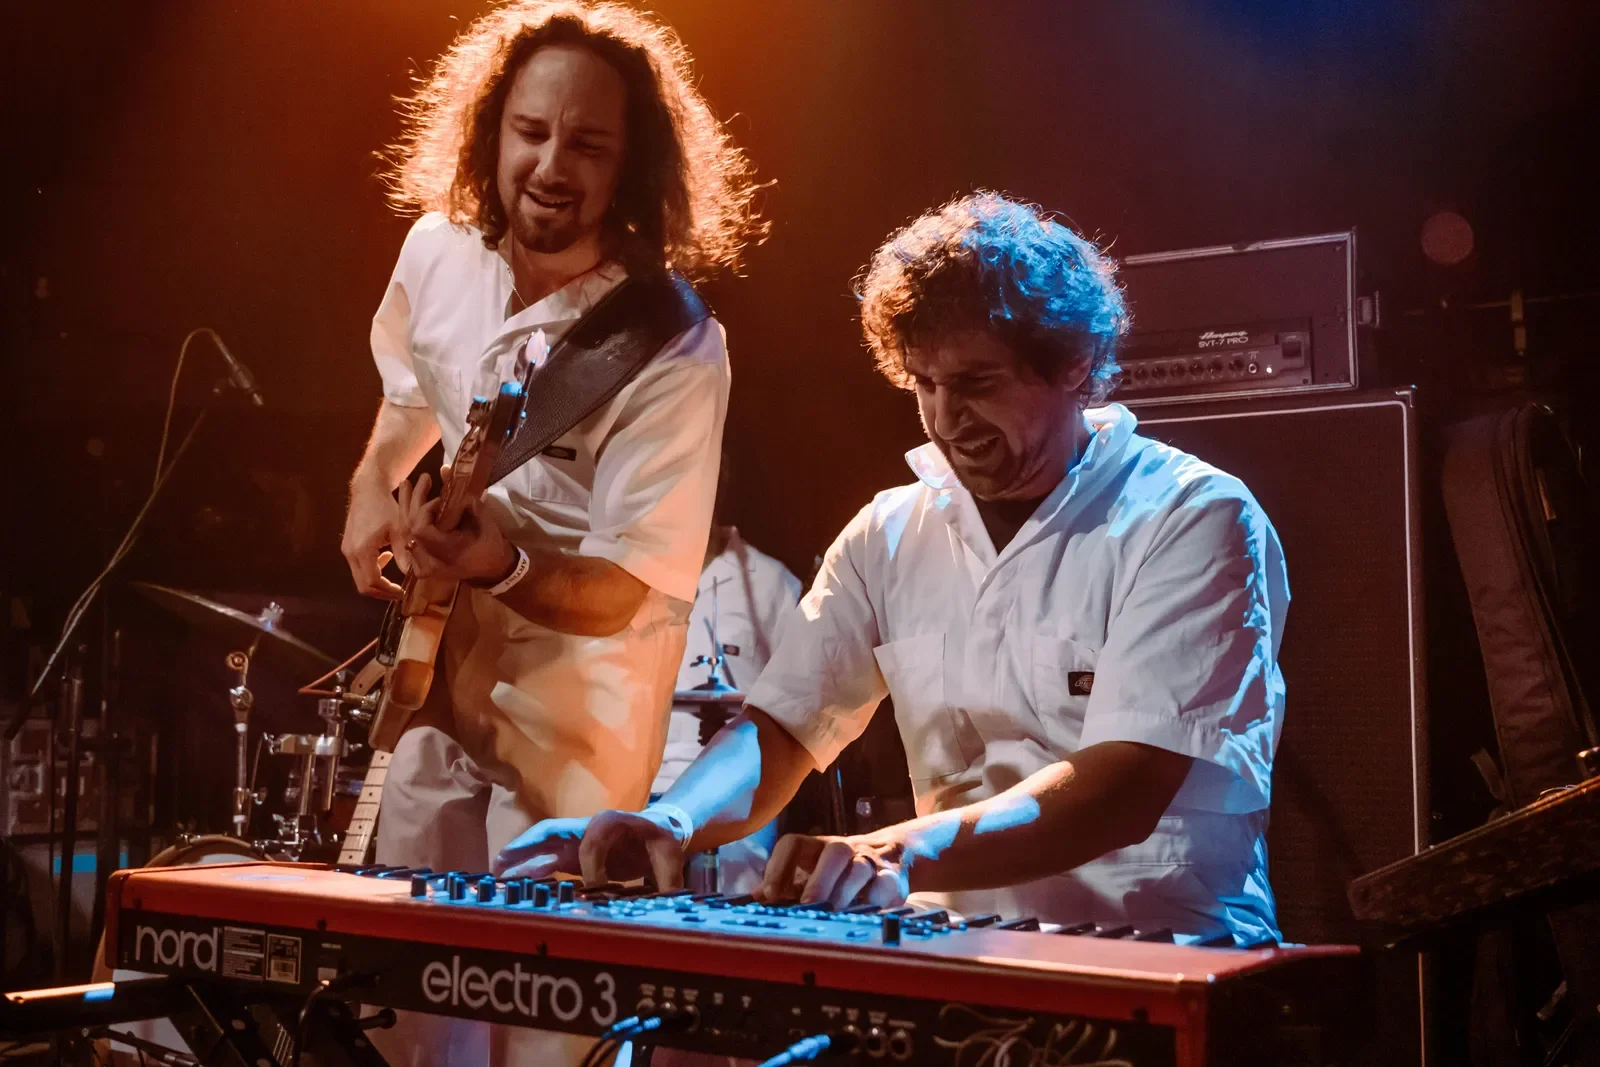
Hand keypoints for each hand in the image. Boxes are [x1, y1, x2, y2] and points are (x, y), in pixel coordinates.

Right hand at [341, 480, 406, 598]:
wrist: (367, 489)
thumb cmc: (385, 507)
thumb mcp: (399, 528)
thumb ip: (403, 552)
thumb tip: (410, 572)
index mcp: (362, 550)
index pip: (372, 582)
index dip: (387, 591)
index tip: (402, 593)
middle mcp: (350, 553)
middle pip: (362, 585)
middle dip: (381, 592)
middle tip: (398, 592)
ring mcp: (347, 550)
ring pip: (359, 577)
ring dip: (376, 581)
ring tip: (394, 579)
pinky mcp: (348, 545)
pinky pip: (358, 566)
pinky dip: (372, 569)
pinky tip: (386, 557)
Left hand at [397, 471, 516, 584]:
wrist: (492, 566)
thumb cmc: (490, 543)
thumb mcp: (482, 519)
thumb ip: (463, 496)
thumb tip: (445, 470)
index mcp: (448, 553)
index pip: (420, 529)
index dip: (426, 511)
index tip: (439, 501)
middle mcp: (432, 563)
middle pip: (409, 529)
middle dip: (414, 503)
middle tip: (423, 483)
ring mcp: (424, 568)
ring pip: (404, 535)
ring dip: (406, 508)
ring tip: (407, 486)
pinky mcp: (420, 567)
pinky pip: (407, 542)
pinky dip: (406, 523)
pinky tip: (407, 507)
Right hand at [495, 809, 687, 888]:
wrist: (659, 832)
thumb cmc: (662, 840)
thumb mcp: (671, 854)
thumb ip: (668, 877)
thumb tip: (668, 900)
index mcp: (611, 822)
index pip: (592, 842)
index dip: (592, 865)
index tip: (597, 887)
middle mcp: (587, 828)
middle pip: (551, 834)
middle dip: (525, 847)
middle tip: (499, 863)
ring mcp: (577, 842)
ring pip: (543, 848)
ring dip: (521, 861)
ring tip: (496, 876)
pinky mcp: (574, 856)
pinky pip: (549, 862)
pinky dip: (532, 870)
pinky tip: (516, 884)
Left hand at [756, 832, 910, 910]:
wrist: (891, 857)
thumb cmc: (839, 871)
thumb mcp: (809, 873)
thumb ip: (783, 885)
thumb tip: (752, 900)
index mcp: (816, 847)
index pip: (794, 843)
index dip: (780, 866)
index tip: (770, 894)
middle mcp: (843, 849)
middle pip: (834, 851)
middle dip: (820, 879)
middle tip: (807, 905)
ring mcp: (869, 862)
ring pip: (860, 867)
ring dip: (845, 892)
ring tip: (834, 914)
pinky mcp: (891, 879)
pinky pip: (885, 885)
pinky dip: (874, 900)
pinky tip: (863, 915)